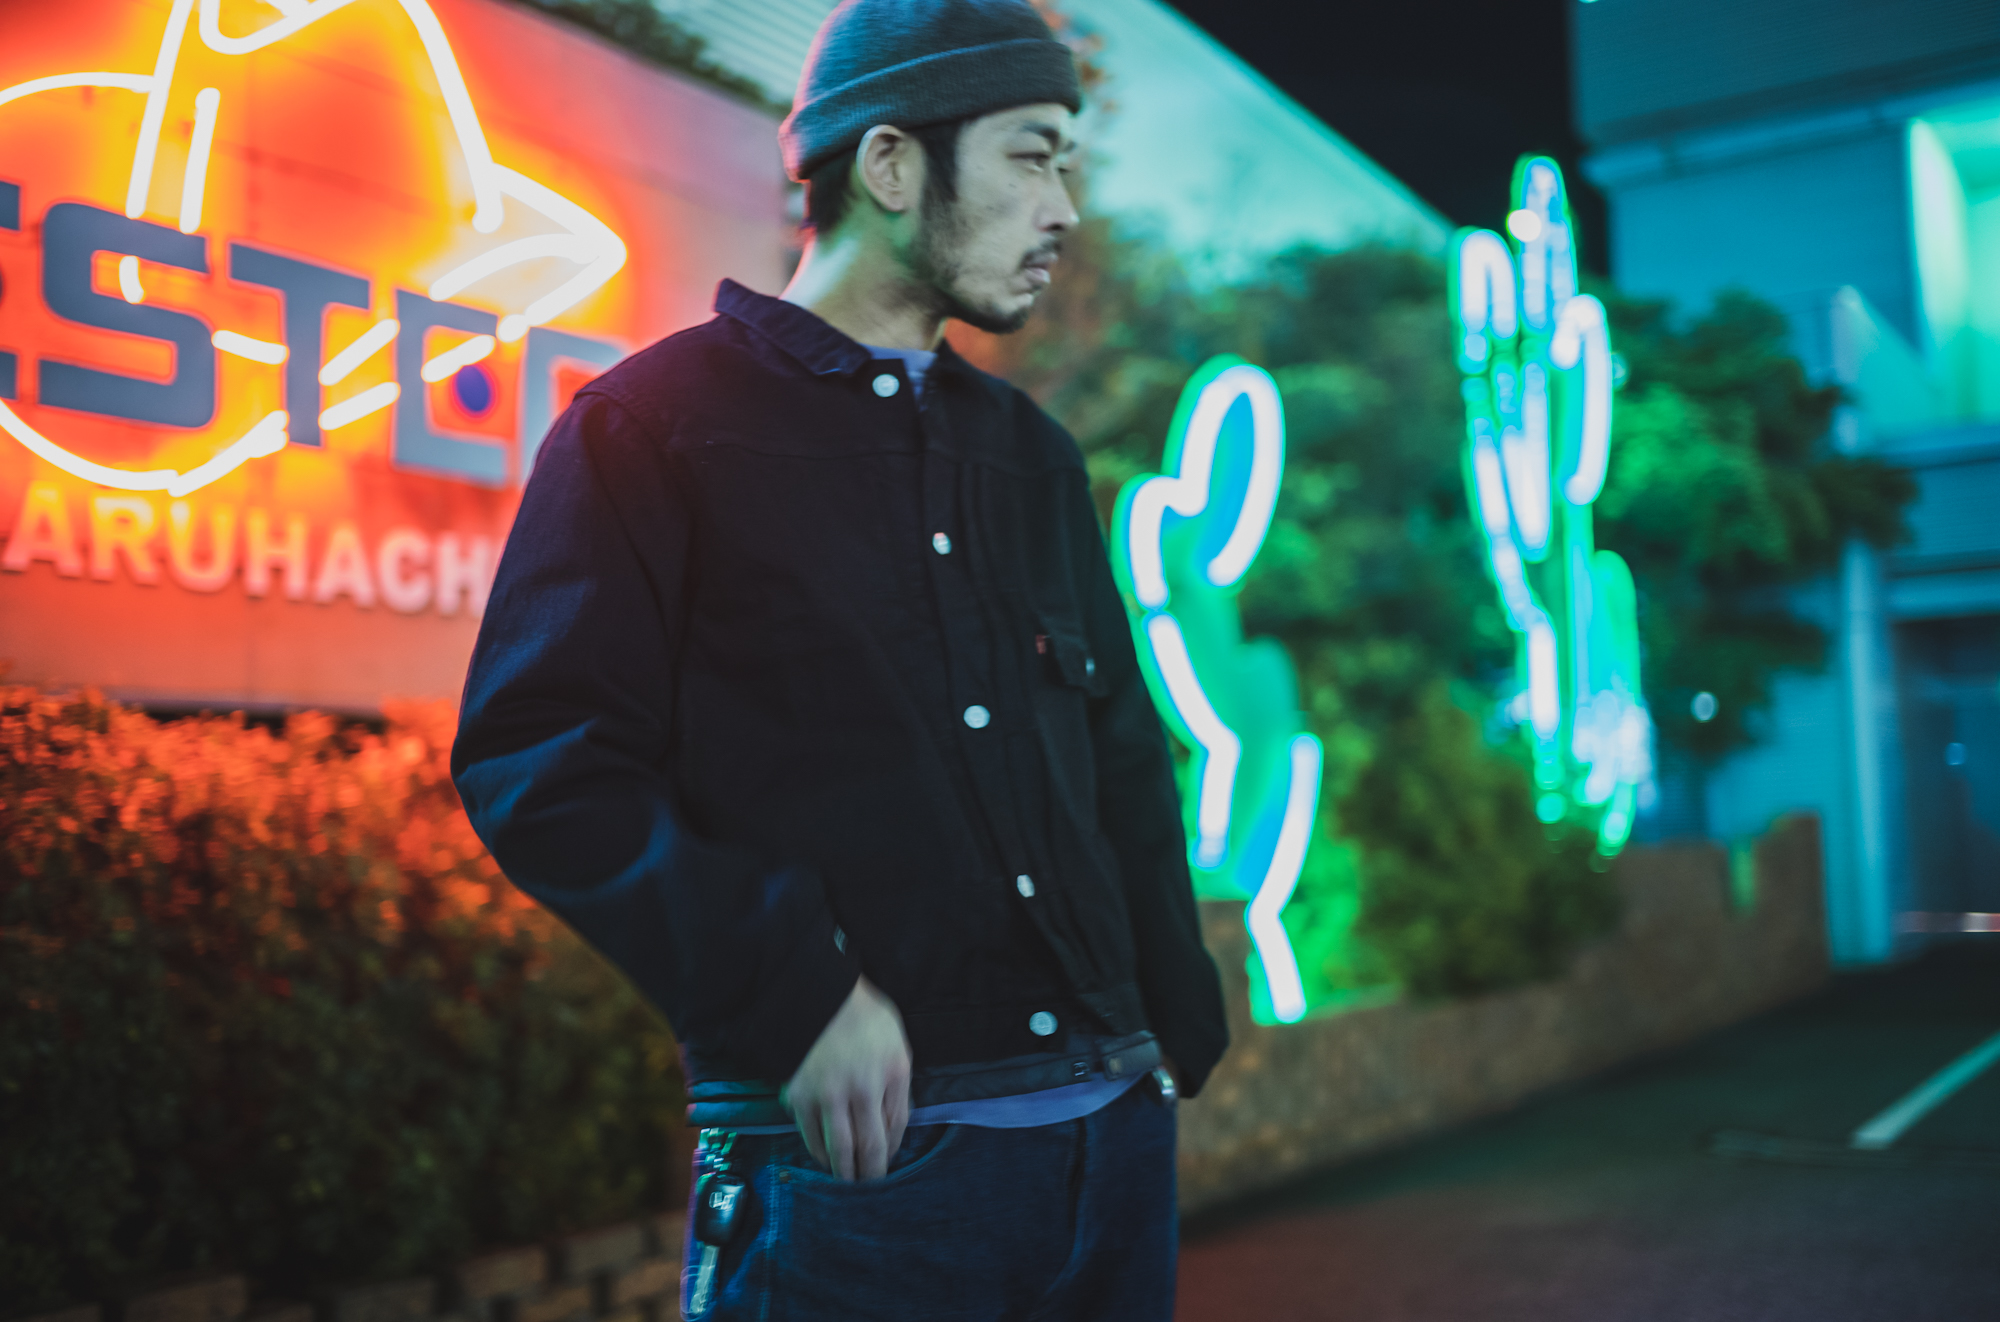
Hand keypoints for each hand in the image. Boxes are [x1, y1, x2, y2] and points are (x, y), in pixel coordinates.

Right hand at [781, 976, 910, 1179]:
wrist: (812, 994)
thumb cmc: (860, 1015)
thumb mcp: (895, 1041)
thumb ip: (897, 1080)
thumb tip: (892, 1120)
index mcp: (892, 1071)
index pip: (897, 1126)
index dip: (893, 1149)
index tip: (888, 1158)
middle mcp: (862, 1089)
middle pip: (870, 1146)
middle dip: (872, 1173)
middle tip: (871, 1186)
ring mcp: (828, 1096)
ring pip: (839, 1150)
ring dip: (845, 1172)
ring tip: (848, 1181)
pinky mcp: (799, 1098)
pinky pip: (811, 1138)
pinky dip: (819, 1153)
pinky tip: (825, 1159)